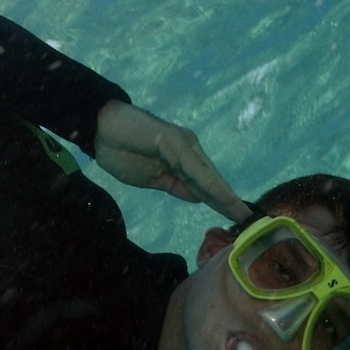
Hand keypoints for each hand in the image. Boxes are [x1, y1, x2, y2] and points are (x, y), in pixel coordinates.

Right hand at [93, 101, 253, 221]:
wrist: (100, 130)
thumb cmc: (122, 152)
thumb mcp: (153, 180)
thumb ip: (176, 186)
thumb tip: (199, 198)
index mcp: (183, 160)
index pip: (207, 186)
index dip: (222, 203)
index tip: (237, 220)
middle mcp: (189, 150)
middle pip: (213, 181)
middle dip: (229, 202)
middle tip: (248, 220)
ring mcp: (183, 145)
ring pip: (208, 176)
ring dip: (225, 195)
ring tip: (240, 212)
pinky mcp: (173, 141)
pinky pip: (193, 167)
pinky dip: (208, 183)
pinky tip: (220, 196)